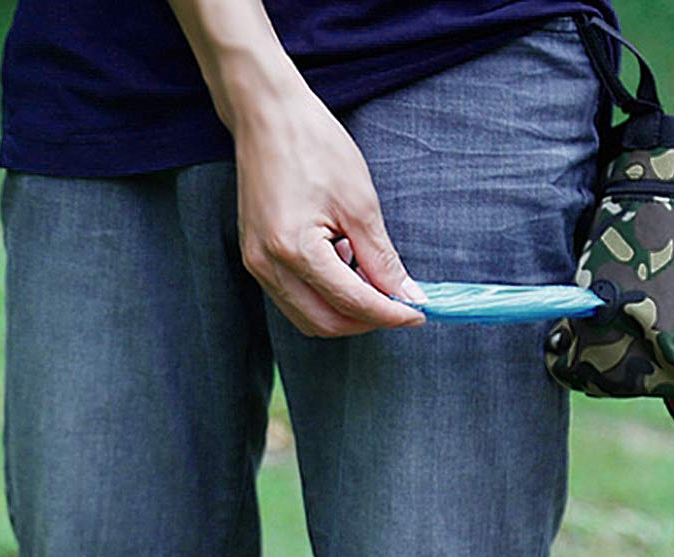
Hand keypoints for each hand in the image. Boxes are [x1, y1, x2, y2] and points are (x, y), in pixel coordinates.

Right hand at [166, 0, 425, 336]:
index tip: (418, 314)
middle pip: (325, 324)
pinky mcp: (256, 258)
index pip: (351, 303)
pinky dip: (324, 296)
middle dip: (366, 321)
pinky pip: (293, 298)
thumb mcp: (360, 202)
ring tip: (370, 281)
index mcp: (294, 249)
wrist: (266, 114)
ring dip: (344, 312)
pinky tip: (343, 266)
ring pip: (308, 317)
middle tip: (398, 304)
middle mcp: (268, 265)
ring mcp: (257, 264)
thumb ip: (381, 258)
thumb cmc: (314, 146)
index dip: (389, 314)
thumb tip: (406, 295)